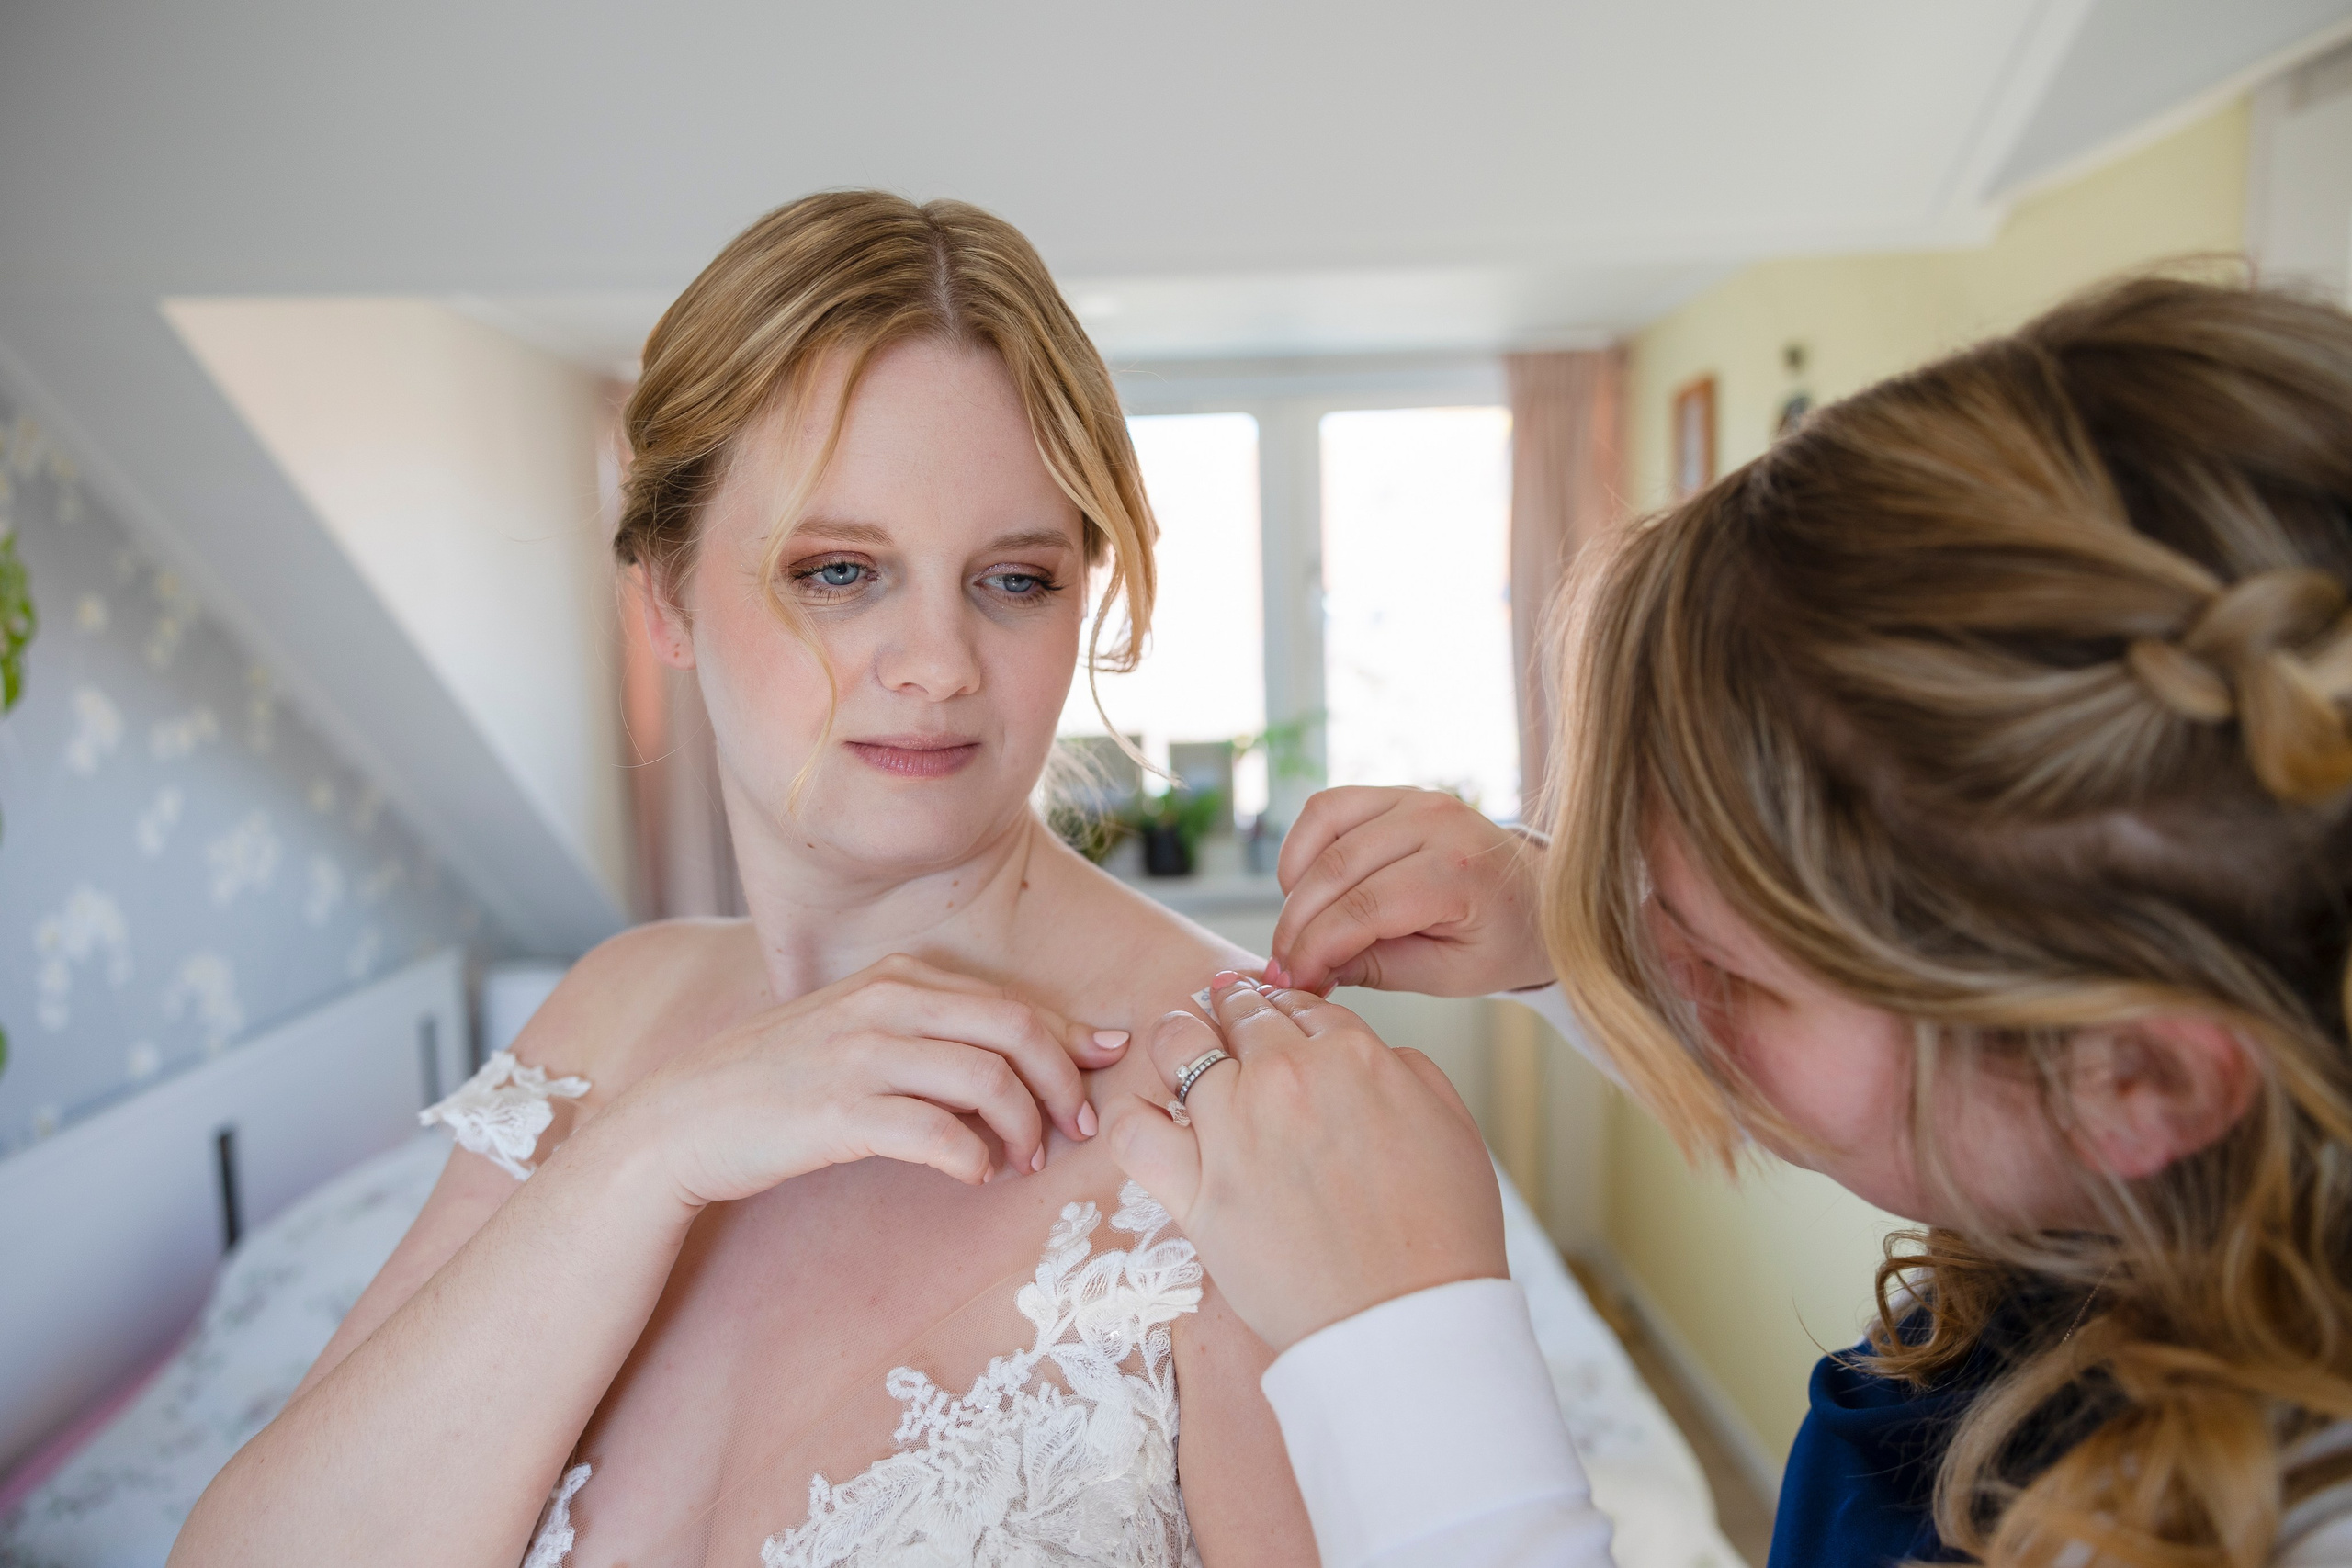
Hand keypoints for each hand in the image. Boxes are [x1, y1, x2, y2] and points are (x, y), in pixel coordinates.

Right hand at [601, 953, 1128, 1209]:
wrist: (682, 1119)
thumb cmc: (782, 1081)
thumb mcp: (858, 1031)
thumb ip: (931, 1031)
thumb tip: (1019, 1055)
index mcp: (897, 977)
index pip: (1012, 1001)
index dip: (1070, 1039)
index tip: (1106, 1068)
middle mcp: (884, 1003)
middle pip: (1015, 1030)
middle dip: (1062, 1082)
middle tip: (1075, 1129)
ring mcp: (861, 1054)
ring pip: (986, 1080)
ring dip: (1022, 1127)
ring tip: (1022, 1161)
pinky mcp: (839, 1111)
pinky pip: (936, 1133)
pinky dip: (971, 1159)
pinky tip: (972, 1175)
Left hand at [1103, 973, 1505, 1353]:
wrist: (1408, 1323)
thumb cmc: (1441, 1236)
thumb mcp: (1453, 1125)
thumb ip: (1407, 1069)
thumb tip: (1371, 1053)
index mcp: (1354, 1056)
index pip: (1302, 1007)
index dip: (1288, 1012)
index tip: (1277, 1022)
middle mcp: (1287, 1079)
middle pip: (1240, 1015)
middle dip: (1234, 1012)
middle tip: (1227, 1021)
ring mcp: (1234, 1132)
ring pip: (1178, 1046)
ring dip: (1179, 1041)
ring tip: (1180, 1053)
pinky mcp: (1196, 1192)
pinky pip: (1133, 1132)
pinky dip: (1129, 1116)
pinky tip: (1144, 1117)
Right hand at [1267, 786, 1552, 996]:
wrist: (1538, 896)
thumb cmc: (1502, 940)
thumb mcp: (1450, 975)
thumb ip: (1377, 969)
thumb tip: (1306, 971)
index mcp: (1461, 872)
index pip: (1364, 909)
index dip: (1316, 949)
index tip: (1292, 982)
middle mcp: (1437, 820)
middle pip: (1335, 870)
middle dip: (1297, 925)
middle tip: (1284, 968)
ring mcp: (1415, 798)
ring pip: (1322, 827)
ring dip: (1295, 884)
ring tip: (1300, 930)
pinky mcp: (1396, 792)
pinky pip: (1328, 808)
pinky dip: (1304, 848)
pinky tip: (1307, 889)